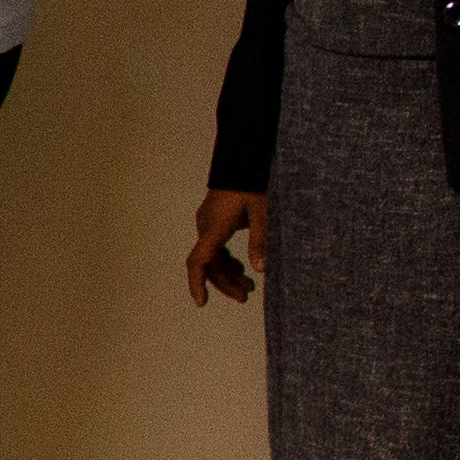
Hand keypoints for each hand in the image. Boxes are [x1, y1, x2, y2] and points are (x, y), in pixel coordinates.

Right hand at [182, 192, 268, 308]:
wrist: (242, 157)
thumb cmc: (251, 181)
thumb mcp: (262, 211)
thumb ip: (260, 241)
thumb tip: (259, 269)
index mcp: (214, 227)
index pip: (199, 262)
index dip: (198, 284)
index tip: (201, 303)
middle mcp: (206, 226)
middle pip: (209, 264)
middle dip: (225, 283)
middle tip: (245, 297)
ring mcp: (208, 222)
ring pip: (213, 255)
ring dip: (228, 272)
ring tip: (248, 286)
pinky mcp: (215, 218)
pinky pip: (215, 245)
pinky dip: (226, 259)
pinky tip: (240, 267)